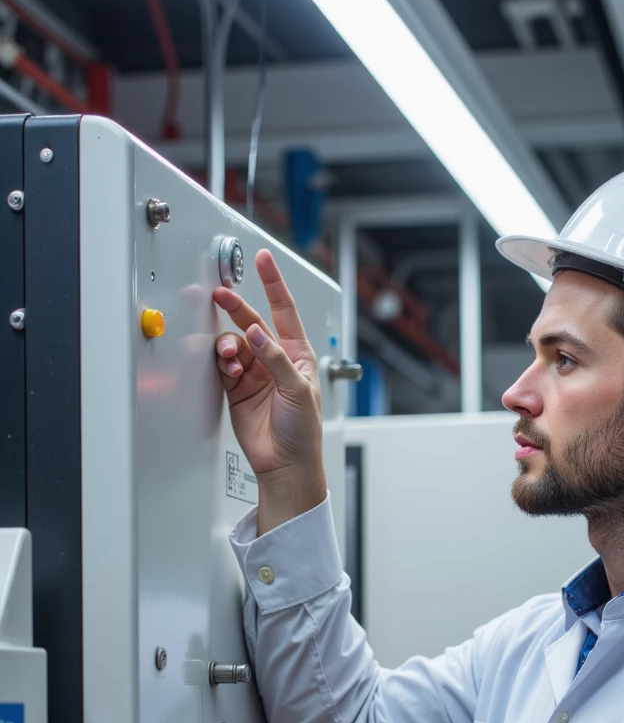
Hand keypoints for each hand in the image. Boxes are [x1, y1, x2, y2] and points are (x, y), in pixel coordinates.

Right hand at [213, 248, 326, 533]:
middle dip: (236, 307)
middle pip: (251, 322)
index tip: (263, 259)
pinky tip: (228, 369)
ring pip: (233, 344)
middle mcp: (274, 359)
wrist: (285, 463)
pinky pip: (223, 365)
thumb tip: (256, 332)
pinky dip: (222, 363)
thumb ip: (275, 358)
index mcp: (298, 354)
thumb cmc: (303, 430)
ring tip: (230, 357)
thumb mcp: (297, 389)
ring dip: (228, 345)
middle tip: (221, 295)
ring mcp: (254, 373)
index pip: (284, 310)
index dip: (273, 284)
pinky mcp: (236, 388)